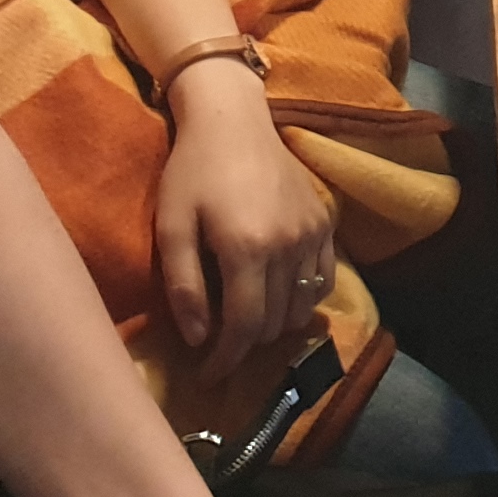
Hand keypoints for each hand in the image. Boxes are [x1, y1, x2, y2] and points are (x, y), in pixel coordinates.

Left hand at [154, 63, 337, 362]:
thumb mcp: (171, 228)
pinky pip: (323, 280)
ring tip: (246, 318)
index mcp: (247, 249)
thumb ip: (184, 286)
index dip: (224, 361)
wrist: (233, 120)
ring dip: (273, 324)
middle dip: (244, 343)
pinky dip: (302, 299)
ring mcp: (313, 233)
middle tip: (218, 341)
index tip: (206, 376)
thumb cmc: (192, 172)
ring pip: (301, 308)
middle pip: (273, 324)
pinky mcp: (325, 222)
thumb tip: (197, 339)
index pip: (243, 329)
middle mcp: (288, 246)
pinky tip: (277, 293)